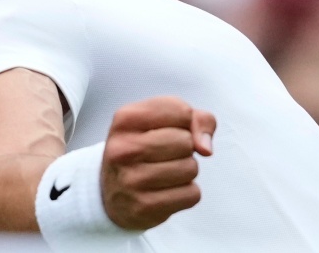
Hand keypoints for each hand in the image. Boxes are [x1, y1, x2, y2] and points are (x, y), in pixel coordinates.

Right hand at [101, 96, 215, 229]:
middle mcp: (123, 148)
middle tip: (165, 156)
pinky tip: (166, 191)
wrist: (112, 192)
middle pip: (187, 141)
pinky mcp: (143, 207)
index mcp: (125, 119)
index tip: (167, 131)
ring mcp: (131, 180)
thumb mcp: (163, 122)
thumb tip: (206, 149)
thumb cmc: (144, 149)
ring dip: (186, 172)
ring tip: (165, 173)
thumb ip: (197, 120)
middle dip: (185, 149)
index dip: (185, 122)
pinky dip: (186, 193)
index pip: (181, 111)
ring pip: (191, 168)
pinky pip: (192, 194)